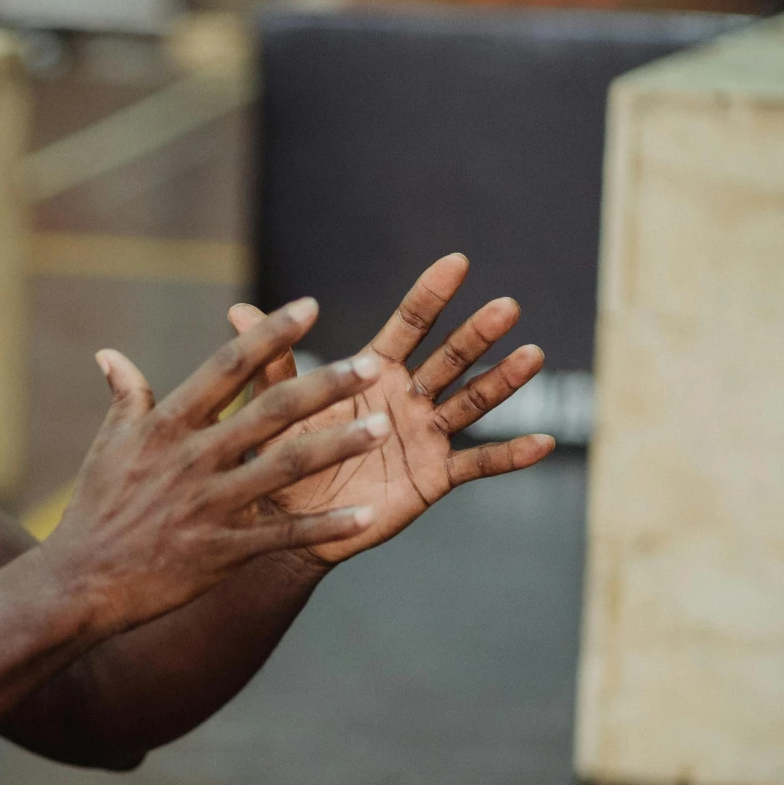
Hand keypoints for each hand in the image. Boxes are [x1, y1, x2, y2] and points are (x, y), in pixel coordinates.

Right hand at [42, 299, 393, 635]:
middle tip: (371, 365)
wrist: (79, 584)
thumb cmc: (93, 511)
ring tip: (382, 426)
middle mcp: (192, 458)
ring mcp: (209, 505)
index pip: (226, 367)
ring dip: (338, 445)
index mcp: (166, 427)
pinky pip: (283, 535)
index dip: (269, 334)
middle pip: (270, 412)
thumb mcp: (107, 447)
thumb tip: (110, 356)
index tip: (310, 306)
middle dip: (325, 386)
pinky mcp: (221, 551)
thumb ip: (125, 398)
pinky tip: (365, 515)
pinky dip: (325, 526)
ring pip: (285, 467)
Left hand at [235, 253, 555, 564]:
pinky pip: (479, 463)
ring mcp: (426, 436)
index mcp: (373, 373)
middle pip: (449, 358)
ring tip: (532, 356)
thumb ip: (270, 365)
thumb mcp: (277, 412)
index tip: (456, 261)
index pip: (407, 326)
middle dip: (476, 333)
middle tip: (505, 305)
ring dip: (503, 381)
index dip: (430, 295)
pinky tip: (544, 442)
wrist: (289, 523)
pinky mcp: (435, 476)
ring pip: (471, 402)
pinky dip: (511, 455)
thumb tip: (239, 312)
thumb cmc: (283, 459)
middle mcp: (407, 398)